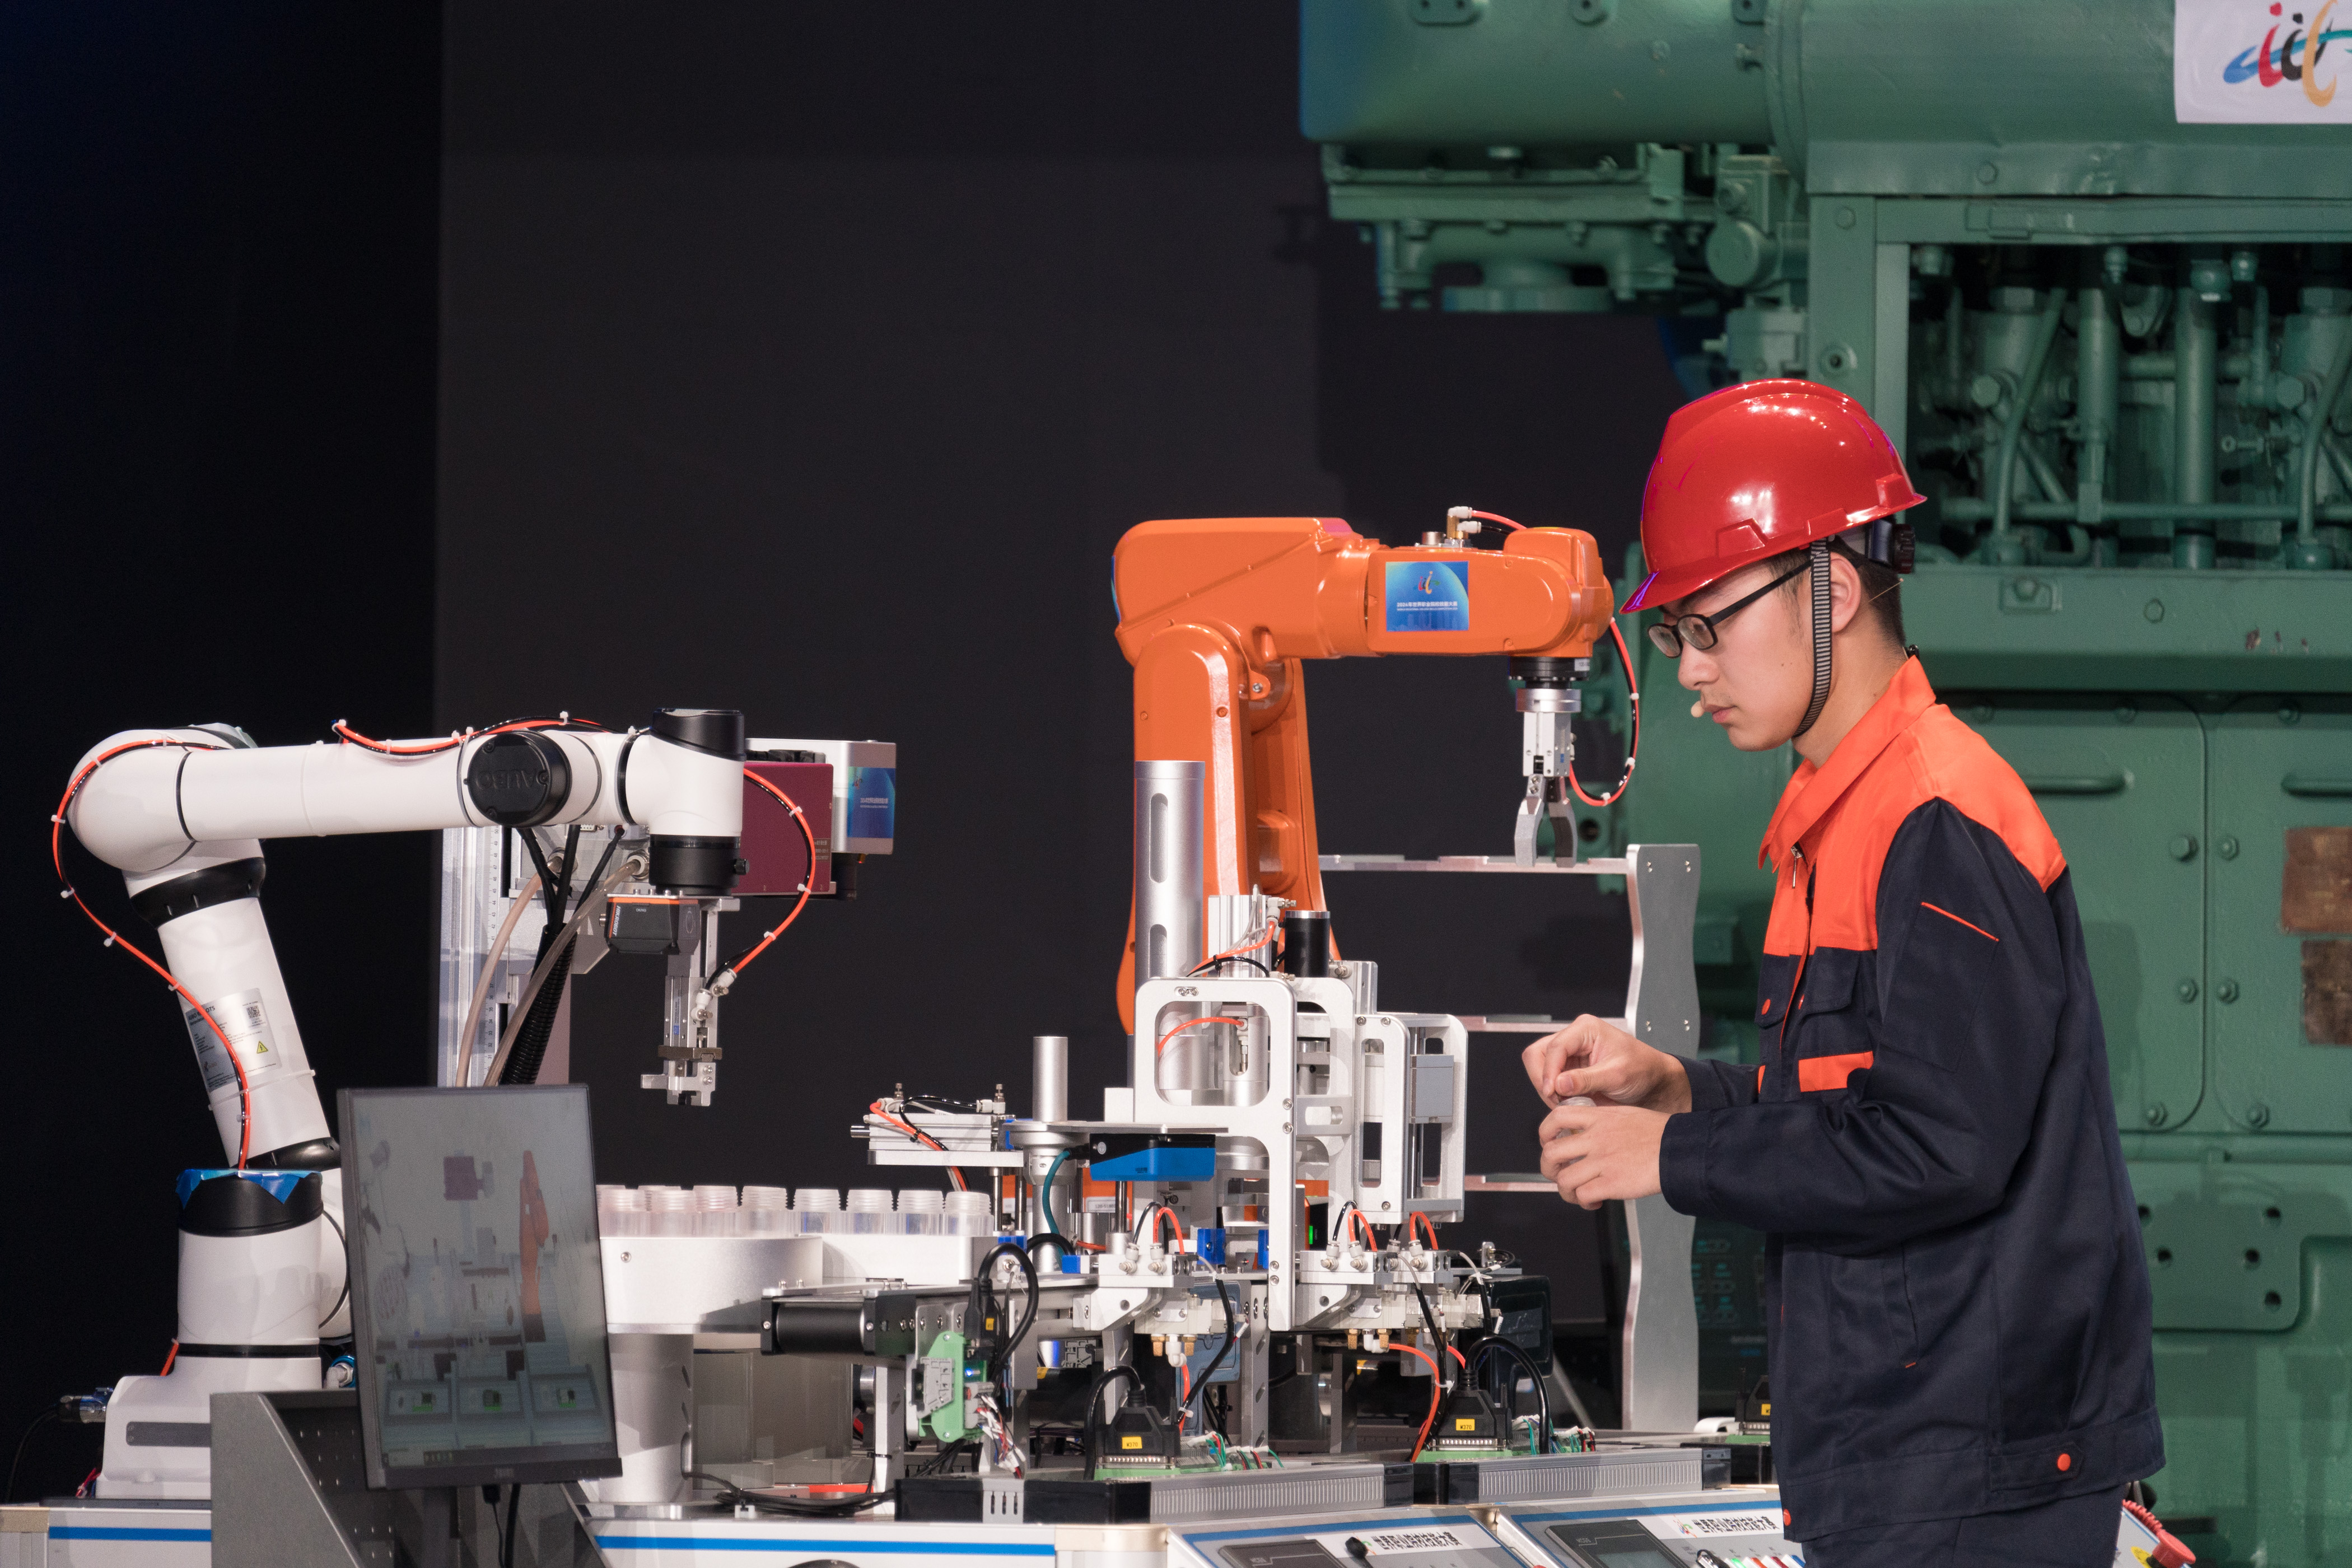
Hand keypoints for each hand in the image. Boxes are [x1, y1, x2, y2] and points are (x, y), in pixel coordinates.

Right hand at [1521, 1014, 1691, 1113]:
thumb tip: (1559, 1084)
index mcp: (1585, 1029)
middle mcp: (1574, 1037)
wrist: (1652, 1081)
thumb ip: (1587, 1079)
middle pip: (1538, 1054)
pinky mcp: (1568, 1068)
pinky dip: (1554, 1093)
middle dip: (1543, 1079)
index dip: (1548, 1071)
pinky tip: (1570, 1102)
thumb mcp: (1617, 1075)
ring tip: (1566, 1103)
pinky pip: (1549, 1080)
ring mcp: (1569, 1053)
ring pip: (1539, 1067)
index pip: (1555, 1047)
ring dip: (1548, 1088)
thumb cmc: (1642, 1069)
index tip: (1551, 1092)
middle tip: (1556, 1100)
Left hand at [1538, 1101, 1668, 1209]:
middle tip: (1557, 1173)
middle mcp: (1596, 1138)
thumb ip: (1602, 1122)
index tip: (1548, 1143)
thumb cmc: (1659, 1134)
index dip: (1545, 1133)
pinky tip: (1593, 1200)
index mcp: (1599, 1118)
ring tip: (1577, 1192)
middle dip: (1549, 1168)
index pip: (1556, 1118)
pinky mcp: (1612, 1182)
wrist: (1680, 1150)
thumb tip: (1584, 1132)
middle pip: (1552, 1153)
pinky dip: (1584, 1202)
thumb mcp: (1625, 1115)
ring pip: (1564, 1179)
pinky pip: (1582, 1195)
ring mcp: (1603, 1160)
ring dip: (1566, 1191)